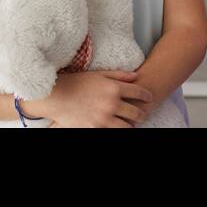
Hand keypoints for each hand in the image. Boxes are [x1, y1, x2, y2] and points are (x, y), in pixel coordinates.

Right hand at [28, 70, 152, 127]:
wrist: (56, 96)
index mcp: (114, 88)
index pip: (138, 92)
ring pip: (127, 126)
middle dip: (142, 114)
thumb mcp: (99, 74)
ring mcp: (104, 118)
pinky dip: (117, 129)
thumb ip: (119, 75)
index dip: (146, 95)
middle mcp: (112, 104)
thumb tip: (136, 77)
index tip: (150, 98)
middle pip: (136, 112)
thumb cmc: (77, 82)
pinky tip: (117, 127)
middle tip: (142, 114)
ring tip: (131, 124)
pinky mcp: (95, 128)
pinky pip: (113, 132)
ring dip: (131, 125)